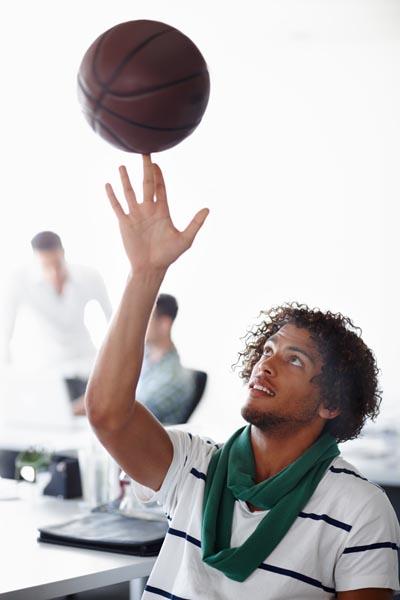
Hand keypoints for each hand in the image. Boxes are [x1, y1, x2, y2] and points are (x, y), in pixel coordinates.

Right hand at [106, 155, 208, 272]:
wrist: (151, 268)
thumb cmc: (168, 255)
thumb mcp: (185, 239)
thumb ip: (195, 223)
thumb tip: (208, 209)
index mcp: (162, 211)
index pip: (160, 188)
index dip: (159, 175)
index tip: (157, 162)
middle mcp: (148, 210)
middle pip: (146, 184)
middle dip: (145, 169)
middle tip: (144, 153)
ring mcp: (136, 215)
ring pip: (129, 192)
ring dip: (126, 179)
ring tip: (122, 165)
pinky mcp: (125, 223)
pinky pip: (117, 206)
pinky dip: (112, 196)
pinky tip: (108, 184)